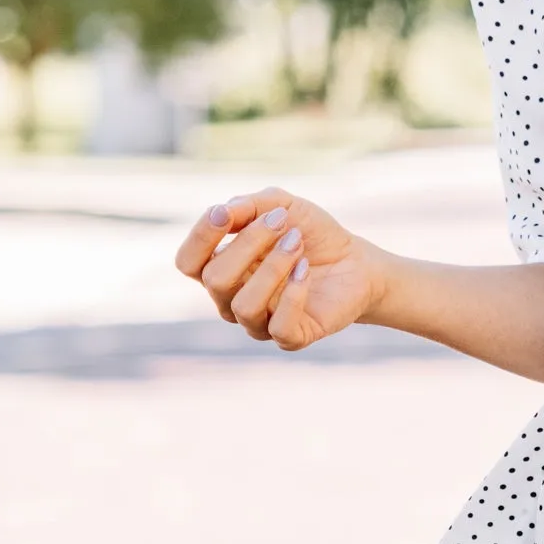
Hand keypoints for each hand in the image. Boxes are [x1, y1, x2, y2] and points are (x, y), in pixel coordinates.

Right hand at [174, 187, 382, 350]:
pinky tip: (306, 270)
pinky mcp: (291, 338)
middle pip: (215, 279)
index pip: (188, 263)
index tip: (225, 213)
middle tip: (282, 222)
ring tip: (298, 243)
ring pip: (244, 305)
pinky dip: (293, 293)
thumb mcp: (280, 206)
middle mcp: (231, 300)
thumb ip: (248, 205)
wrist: (355, 261)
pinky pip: (278, 326)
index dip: (200, 238)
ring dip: (273, 267)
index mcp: (220, 269)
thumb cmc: (309, 233)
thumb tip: (223, 212)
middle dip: (248, 244)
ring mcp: (259, 323)